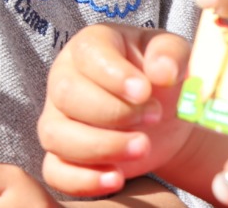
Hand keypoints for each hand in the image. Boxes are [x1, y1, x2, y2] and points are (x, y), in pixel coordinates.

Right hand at [39, 25, 193, 197]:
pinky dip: (81, 180)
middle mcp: (65, 79)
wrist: (161, 114)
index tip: (145, 91)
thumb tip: (162, 72)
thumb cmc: (159, 76)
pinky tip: (115, 178)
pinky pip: (55, 171)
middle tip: (153, 118)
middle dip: (112, 112)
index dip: (113, 74)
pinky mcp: (63, 154)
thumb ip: (170, 54)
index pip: (87, 54)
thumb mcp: (172, 54)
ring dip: (100, 147)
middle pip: (66, 94)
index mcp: (90, 47)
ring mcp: (58, 118)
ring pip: (55, 135)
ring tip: (142, 148)